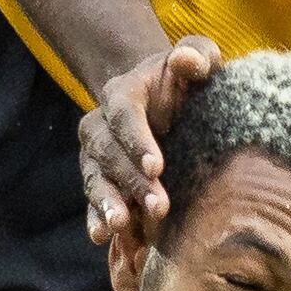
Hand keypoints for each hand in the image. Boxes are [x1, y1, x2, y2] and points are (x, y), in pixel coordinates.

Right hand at [80, 33, 221, 253]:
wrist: (164, 100)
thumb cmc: (186, 81)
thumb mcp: (198, 58)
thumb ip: (197, 54)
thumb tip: (187, 60)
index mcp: (123, 92)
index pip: (124, 113)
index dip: (137, 139)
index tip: (158, 166)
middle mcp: (101, 124)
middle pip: (110, 152)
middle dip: (132, 181)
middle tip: (160, 206)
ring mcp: (96, 155)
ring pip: (95, 178)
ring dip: (107, 202)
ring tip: (121, 224)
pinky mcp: (99, 180)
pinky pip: (92, 200)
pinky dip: (96, 218)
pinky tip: (102, 236)